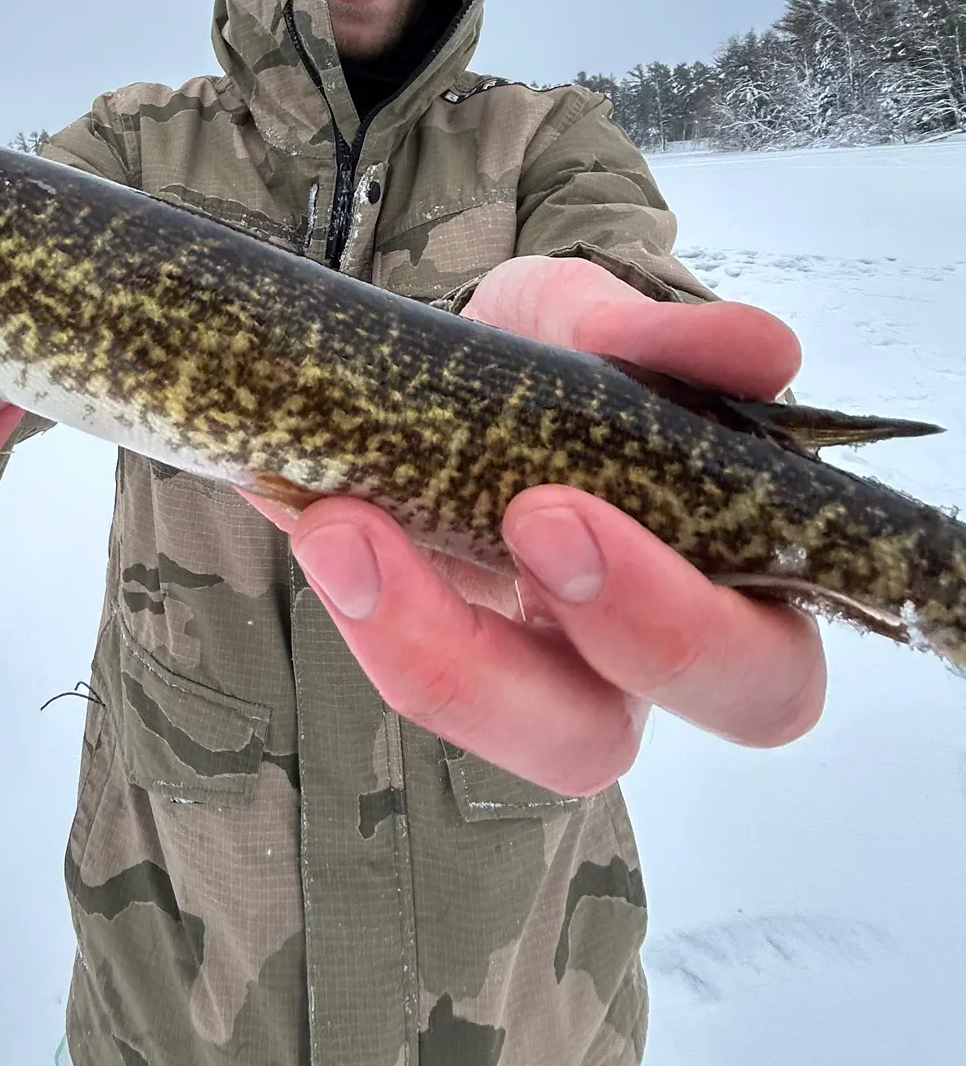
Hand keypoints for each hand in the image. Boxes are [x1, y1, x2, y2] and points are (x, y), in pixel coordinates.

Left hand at [245, 255, 827, 795]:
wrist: (449, 359)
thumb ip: (672, 339)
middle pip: (596, 743)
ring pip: (477, 727)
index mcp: (718, 596)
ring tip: (337, 525)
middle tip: (504, 525)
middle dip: (511, 657)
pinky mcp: (417, 645)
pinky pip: (390, 662)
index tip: (556, 512)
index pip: (750, 675)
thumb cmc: (560, 357)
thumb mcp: (600, 322)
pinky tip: (306, 507)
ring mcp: (507, 667)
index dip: (666, 624)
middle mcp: (612, 664)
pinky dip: (350, 592)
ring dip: (409, 639)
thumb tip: (759, 353)